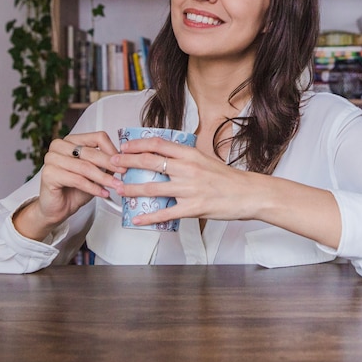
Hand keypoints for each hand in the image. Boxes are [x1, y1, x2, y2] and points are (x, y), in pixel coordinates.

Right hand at [13, 132, 124, 240]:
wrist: (57, 208)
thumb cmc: (75, 189)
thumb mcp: (95, 173)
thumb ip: (105, 164)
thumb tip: (123, 159)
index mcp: (72, 140)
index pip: (97, 137)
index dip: (112, 149)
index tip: (123, 160)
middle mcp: (59, 146)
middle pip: (91, 152)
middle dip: (110, 164)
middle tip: (123, 172)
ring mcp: (51, 159)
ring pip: (85, 167)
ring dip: (103, 178)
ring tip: (115, 186)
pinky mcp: (48, 174)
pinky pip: (77, 180)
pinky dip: (93, 187)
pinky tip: (102, 193)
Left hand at [111, 136, 342, 247]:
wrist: (250, 193)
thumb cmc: (228, 179)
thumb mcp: (206, 161)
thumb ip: (186, 159)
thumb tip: (165, 159)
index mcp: (191, 153)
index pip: (159, 143)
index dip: (138, 144)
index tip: (124, 146)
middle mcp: (188, 168)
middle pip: (151, 162)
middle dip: (127, 163)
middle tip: (111, 164)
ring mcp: (191, 188)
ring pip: (153, 186)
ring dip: (131, 188)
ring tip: (116, 189)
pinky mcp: (194, 207)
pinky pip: (166, 212)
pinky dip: (149, 215)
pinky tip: (137, 218)